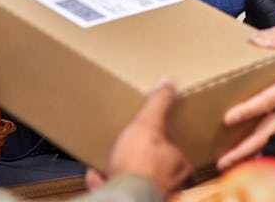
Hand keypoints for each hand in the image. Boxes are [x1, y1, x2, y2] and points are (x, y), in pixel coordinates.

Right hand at [84, 79, 192, 194]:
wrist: (122, 199)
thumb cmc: (140, 167)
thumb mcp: (149, 124)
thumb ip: (159, 104)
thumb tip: (168, 83)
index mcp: (179, 166)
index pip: (176, 152)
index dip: (162, 143)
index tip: (150, 135)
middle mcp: (167, 185)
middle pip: (152, 166)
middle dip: (134, 156)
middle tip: (124, 146)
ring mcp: (147, 195)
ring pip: (132, 179)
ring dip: (116, 169)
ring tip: (107, 159)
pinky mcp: (125, 200)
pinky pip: (114, 189)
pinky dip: (103, 181)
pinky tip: (95, 174)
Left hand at [216, 26, 274, 169]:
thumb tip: (253, 40)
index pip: (268, 102)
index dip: (248, 110)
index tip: (228, 119)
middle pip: (268, 133)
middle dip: (245, 149)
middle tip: (223, 162)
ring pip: (272, 139)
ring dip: (251, 152)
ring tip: (228, 162)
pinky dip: (263, 147)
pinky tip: (248, 152)